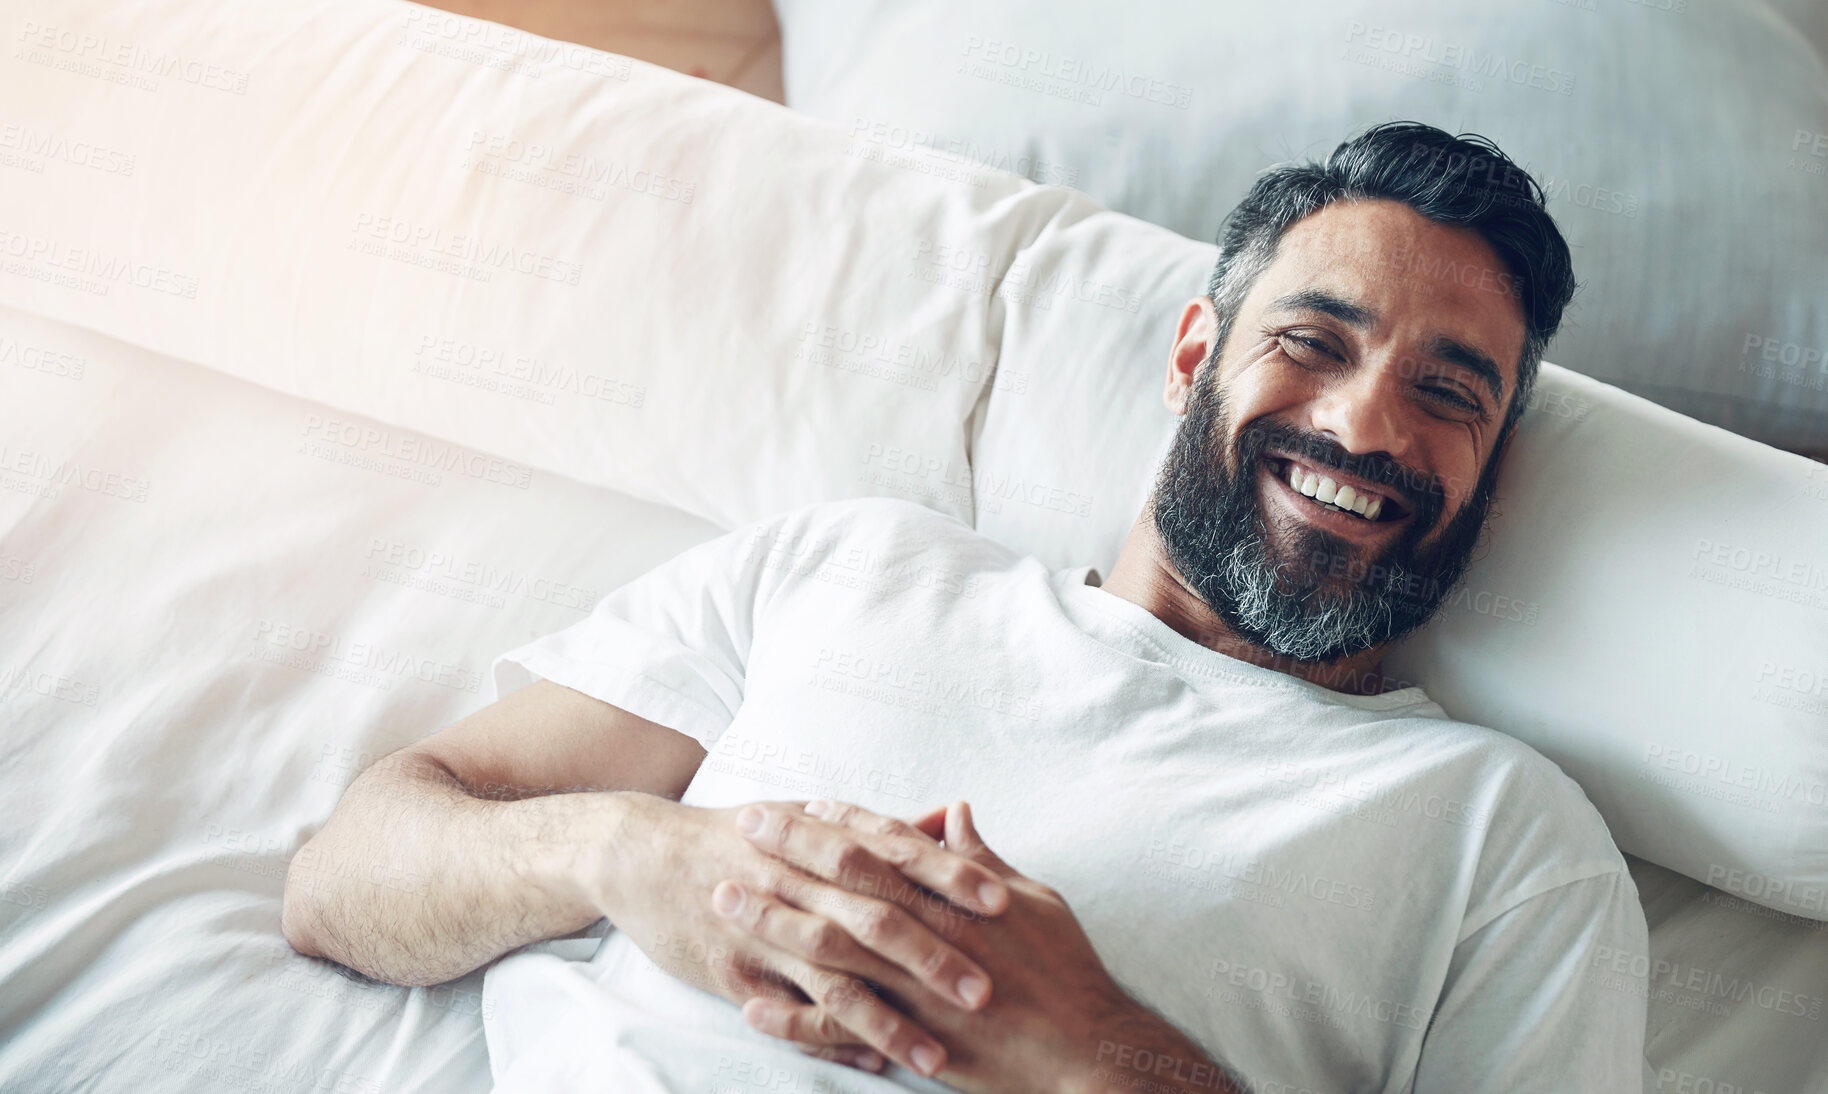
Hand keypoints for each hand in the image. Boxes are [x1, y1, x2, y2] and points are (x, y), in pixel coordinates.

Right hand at [588, 793, 1009, 1075]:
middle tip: (986, 990)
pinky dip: (833, 1039)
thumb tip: (955, 817)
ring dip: (888, 1019)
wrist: (642, 854)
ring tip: (936, 1055)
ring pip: (834, 979)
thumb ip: (886, 826)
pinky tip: (873, 1061)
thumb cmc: (740, 835)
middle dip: (931, 957)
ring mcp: (765, 931)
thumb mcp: (809, 816)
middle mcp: (796, 882)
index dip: (949, 876)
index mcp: (821, 837)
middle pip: (873, 920)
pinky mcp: (736, 973)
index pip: (897, 854)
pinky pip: (792, 1014)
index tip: (1002, 900)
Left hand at [726, 799, 1212, 1093]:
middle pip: (842, 880)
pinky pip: (834, 1025)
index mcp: (952, 894)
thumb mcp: (1032, 897)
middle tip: (744, 823)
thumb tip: (955, 812)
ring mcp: (909, 986)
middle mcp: (923, 931)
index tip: (802, 801)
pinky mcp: (905, 1037)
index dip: (841, 820)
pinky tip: (749, 1005)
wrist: (1082, 1050)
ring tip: (724, 898)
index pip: (884, 844)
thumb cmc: (1065, 972)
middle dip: (790, 849)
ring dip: (771, 919)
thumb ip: (982, 856)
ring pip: (825, 945)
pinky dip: (790, 1015)